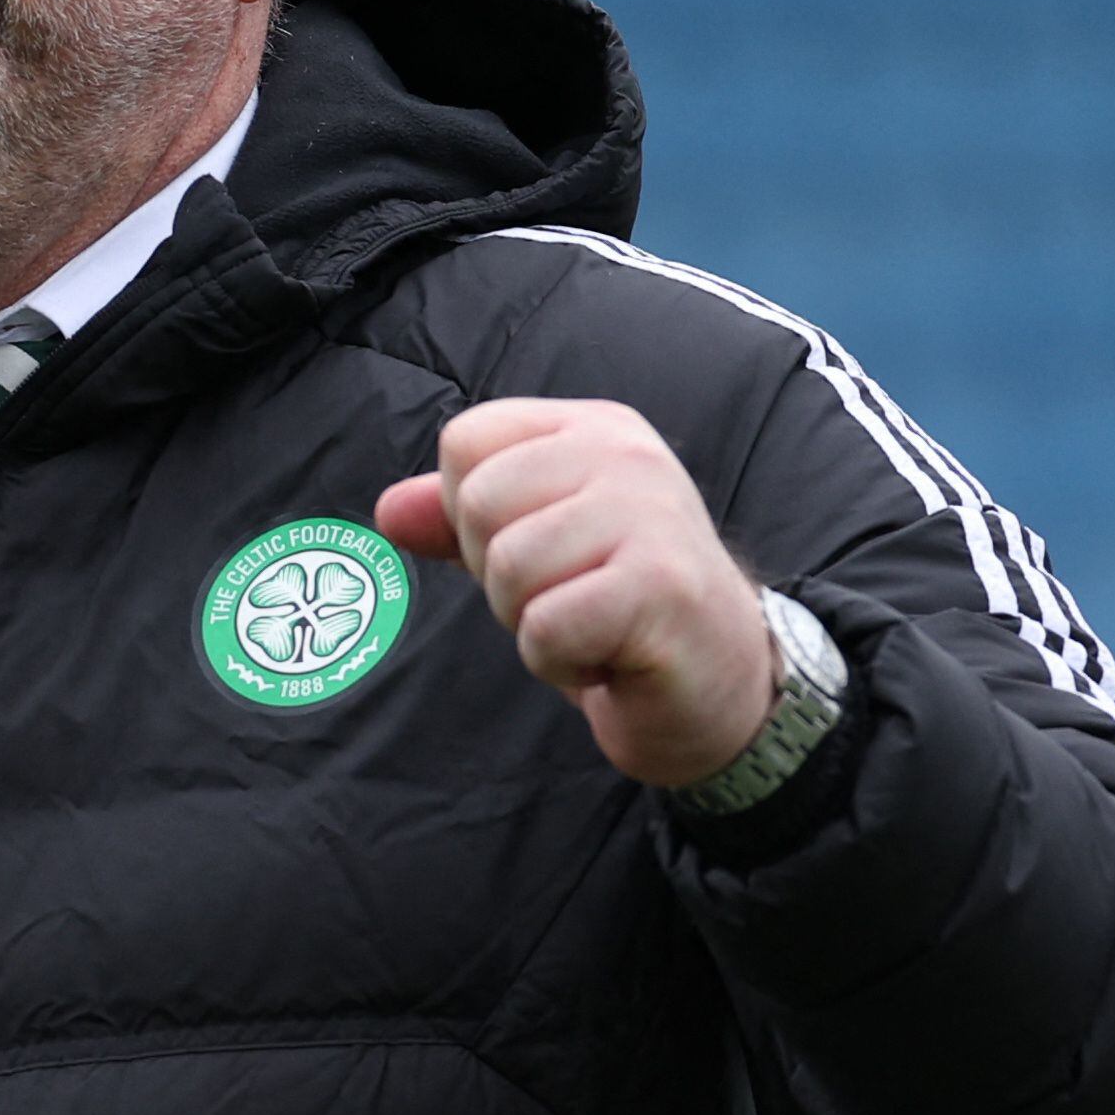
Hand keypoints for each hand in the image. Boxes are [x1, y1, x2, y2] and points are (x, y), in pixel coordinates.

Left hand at [376, 399, 777, 789]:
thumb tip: (389, 510)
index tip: (539, 551)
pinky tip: (609, 656)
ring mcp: (649, 513)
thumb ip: (458, 522)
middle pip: (476, 503)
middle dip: (498, 576)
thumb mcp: (532, 550)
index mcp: (591, 429)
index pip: (465, 441)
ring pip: (508, 567)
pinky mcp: (660, 585)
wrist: (724, 685)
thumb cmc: (619, 610)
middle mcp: (624, 454)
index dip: (471, 516)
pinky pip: (545, 627)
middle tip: (568, 597)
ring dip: (530, 623)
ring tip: (590, 625)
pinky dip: (558, 662)